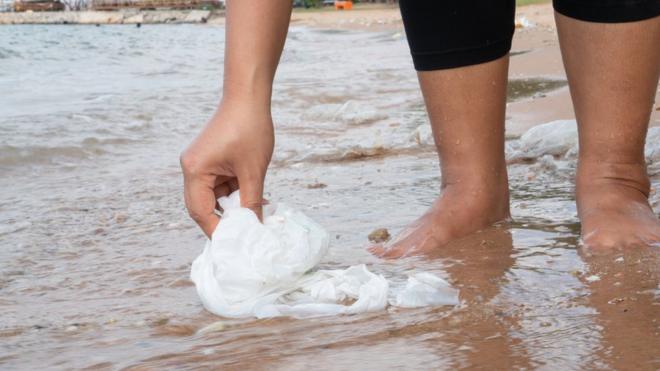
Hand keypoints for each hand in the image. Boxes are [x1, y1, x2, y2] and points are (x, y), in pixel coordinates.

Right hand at [181, 101, 273, 237]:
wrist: (249, 97)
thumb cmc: (250, 128)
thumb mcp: (253, 171)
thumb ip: (252, 202)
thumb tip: (255, 228)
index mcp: (195, 170)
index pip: (201, 212)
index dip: (217, 231)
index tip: (235, 245)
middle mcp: (191, 167)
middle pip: (202, 206)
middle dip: (224, 220)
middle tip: (244, 234)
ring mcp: (199, 163)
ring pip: (212, 196)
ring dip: (232, 205)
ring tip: (255, 212)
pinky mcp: (209, 159)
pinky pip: (218, 184)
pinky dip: (233, 192)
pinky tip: (252, 196)